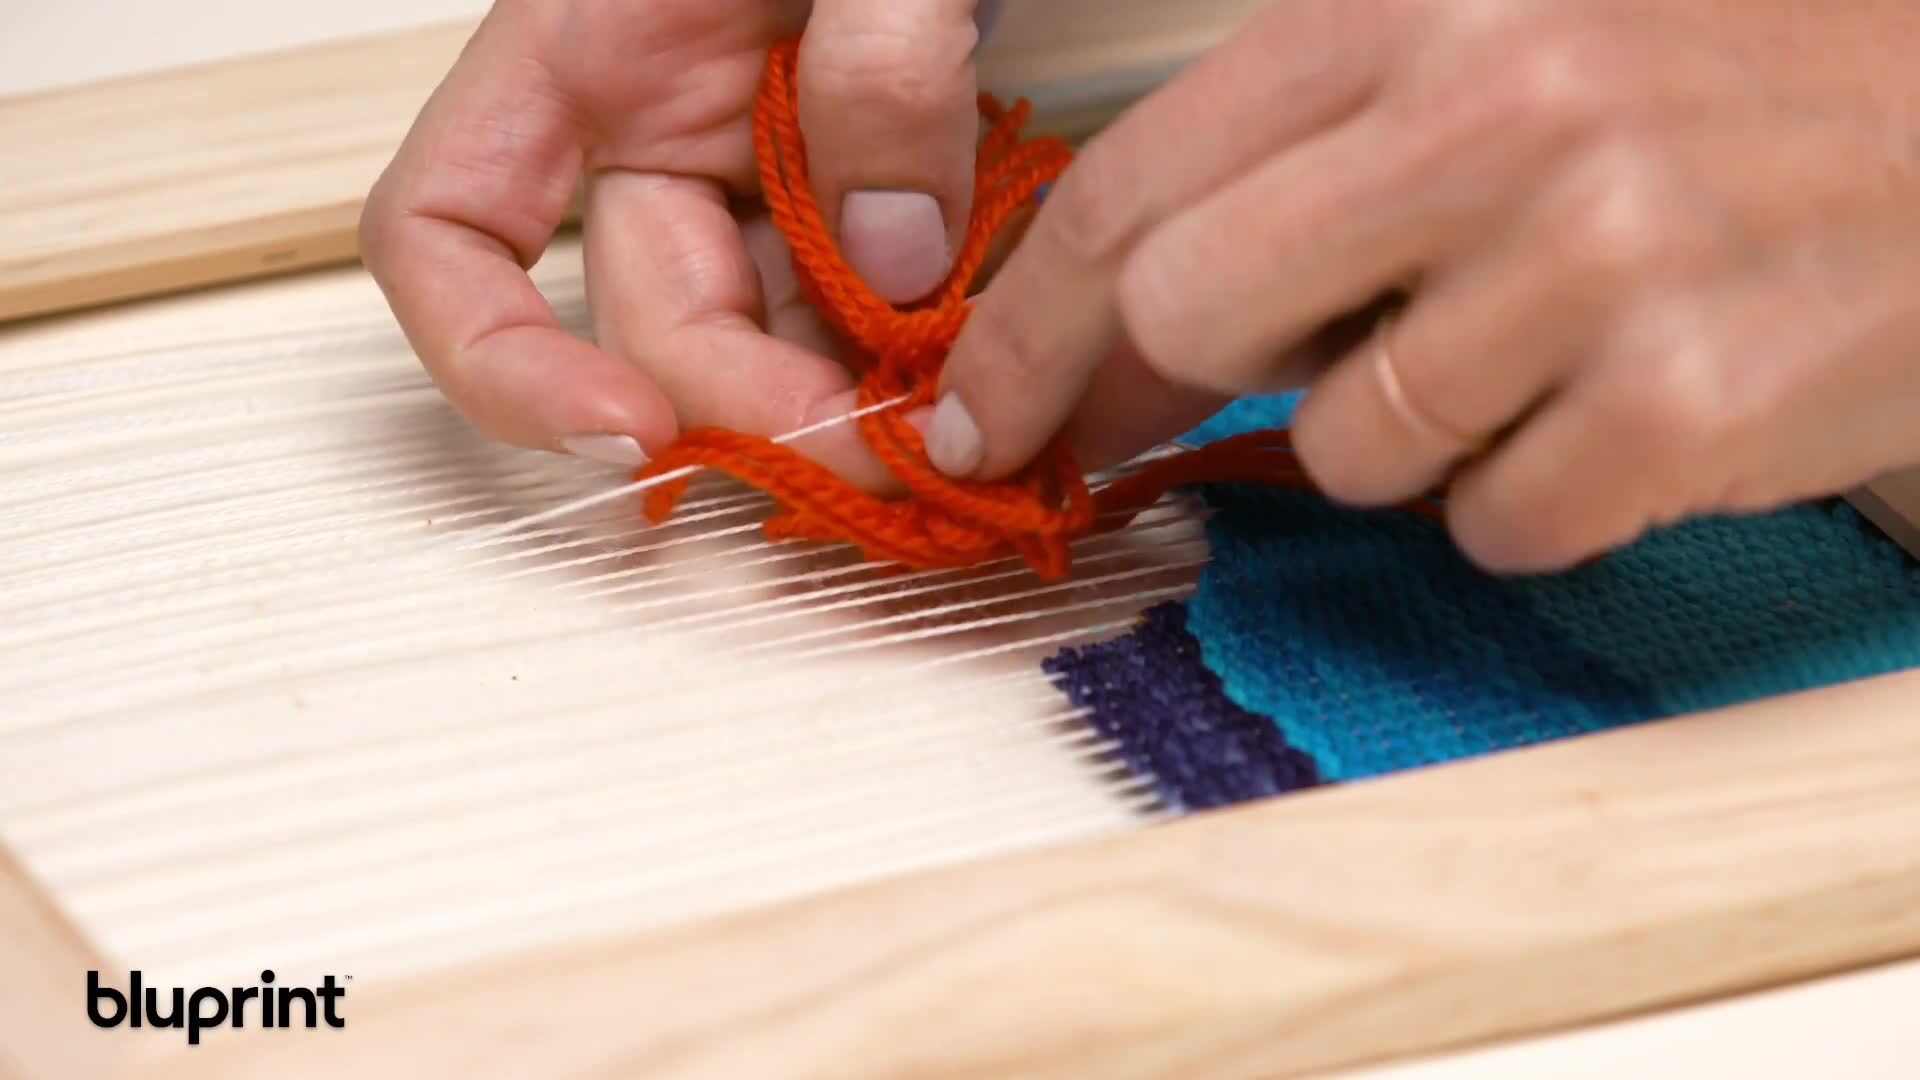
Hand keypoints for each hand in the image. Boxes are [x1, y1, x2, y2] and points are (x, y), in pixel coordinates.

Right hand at [360, 0, 998, 489]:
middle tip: (891, 446)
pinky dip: (913, 356)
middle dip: (762, 410)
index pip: (443, 229)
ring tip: (962, 407)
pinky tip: (983, 362)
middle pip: (655, 330)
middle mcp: (653, 130)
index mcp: (588, 49)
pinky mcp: (850, 194)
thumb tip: (892, 262)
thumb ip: (882, 63)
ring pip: (771, 343)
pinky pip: (859, 311)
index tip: (623, 431)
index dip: (495, 359)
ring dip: (853, 399)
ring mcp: (753, 172)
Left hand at [928, 0, 1919, 571]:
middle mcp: (1494, 112)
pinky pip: (1493, 521)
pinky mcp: (1679, 401)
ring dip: (1414, 433)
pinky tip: (1619, 407)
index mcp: (1417, 8)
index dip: (1025, 322)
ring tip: (1540, 346)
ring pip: (1347, 447)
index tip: (978, 413)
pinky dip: (1531, 495)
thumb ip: (1302, 166)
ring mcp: (1593, 257)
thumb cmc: (1716, 96)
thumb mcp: (1497, 51)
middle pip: (1190, 317)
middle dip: (1195, 380)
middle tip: (1279, 382)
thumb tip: (1114, 340)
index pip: (1134, 186)